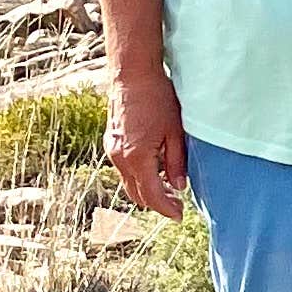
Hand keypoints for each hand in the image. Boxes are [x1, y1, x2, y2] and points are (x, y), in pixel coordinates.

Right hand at [105, 71, 188, 216]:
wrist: (132, 75)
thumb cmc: (157, 98)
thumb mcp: (175, 132)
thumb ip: (176, 163)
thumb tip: (180, 187)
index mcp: (137, 158)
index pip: (151, 195)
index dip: (167, 209)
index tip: (180, 216)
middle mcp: (120, 158)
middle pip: (137, 194)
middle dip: (157, 203)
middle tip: (178, 203)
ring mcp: (112, 150)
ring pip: (129, 183)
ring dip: (147, 190)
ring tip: (169, 188)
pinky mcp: (111, 142)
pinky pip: (124, 169)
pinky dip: (139, 176)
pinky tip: (155, 169)